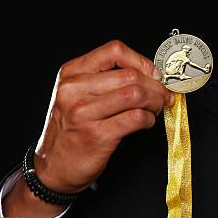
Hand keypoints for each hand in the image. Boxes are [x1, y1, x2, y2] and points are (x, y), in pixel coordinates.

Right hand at [32, 40, 171, 193]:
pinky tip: (146, 122)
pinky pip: (135, 118)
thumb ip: (106, 79)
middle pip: (130, 75)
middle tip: (163, 95)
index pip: (114, 51)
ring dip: (155, 101)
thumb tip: (150, 74)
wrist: (55, 167)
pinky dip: (148, 119)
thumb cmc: (72, 128)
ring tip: (156, 108)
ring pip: (135, 94)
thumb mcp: (78, 94)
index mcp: (71, 73)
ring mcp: (83, 113)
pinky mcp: (96, 135)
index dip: (141, 61)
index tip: (154, 74)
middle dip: (155, 85)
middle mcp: (73, 90)